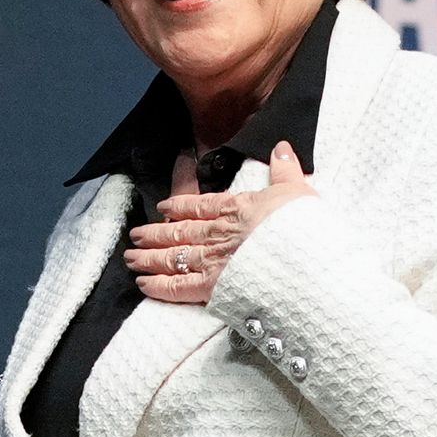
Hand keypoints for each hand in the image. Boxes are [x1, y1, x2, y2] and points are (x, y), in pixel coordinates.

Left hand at [124, 141, 315, 304]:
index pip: (201, 205)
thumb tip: (282, 148)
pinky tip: (144, 284)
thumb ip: (286, 172)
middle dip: (156, 233)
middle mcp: (218, 233)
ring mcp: (212, 260)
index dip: (180, 205)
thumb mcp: (298, 192)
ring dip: (150, 257)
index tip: (164, 206)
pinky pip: (178, 286)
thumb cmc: (304, 228)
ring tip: (131, 257)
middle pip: (179, 231)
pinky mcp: (212, 287)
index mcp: (238, 209)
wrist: (304, 258)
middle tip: (136, 234)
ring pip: (172, 257)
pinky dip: (159, 286)